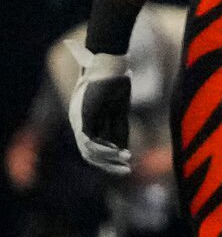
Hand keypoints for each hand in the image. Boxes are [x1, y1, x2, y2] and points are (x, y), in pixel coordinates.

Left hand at [68, 53, 132, 177]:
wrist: (110, 66)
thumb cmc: (116, 83)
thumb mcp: (119, 112)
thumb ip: (118, 130)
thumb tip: (123, 150)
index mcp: (86, 120)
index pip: (95, 146)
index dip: (110, 158)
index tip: (128, 163)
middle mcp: (79, 122)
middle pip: (89, 153)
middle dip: (109, 164)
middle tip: (127, 171)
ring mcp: (78, 120)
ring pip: (89, 150)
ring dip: (109, 159)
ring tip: (126, 162)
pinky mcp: (82, 117)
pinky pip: (90, 141)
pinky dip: (105, 149)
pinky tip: (120, 152)